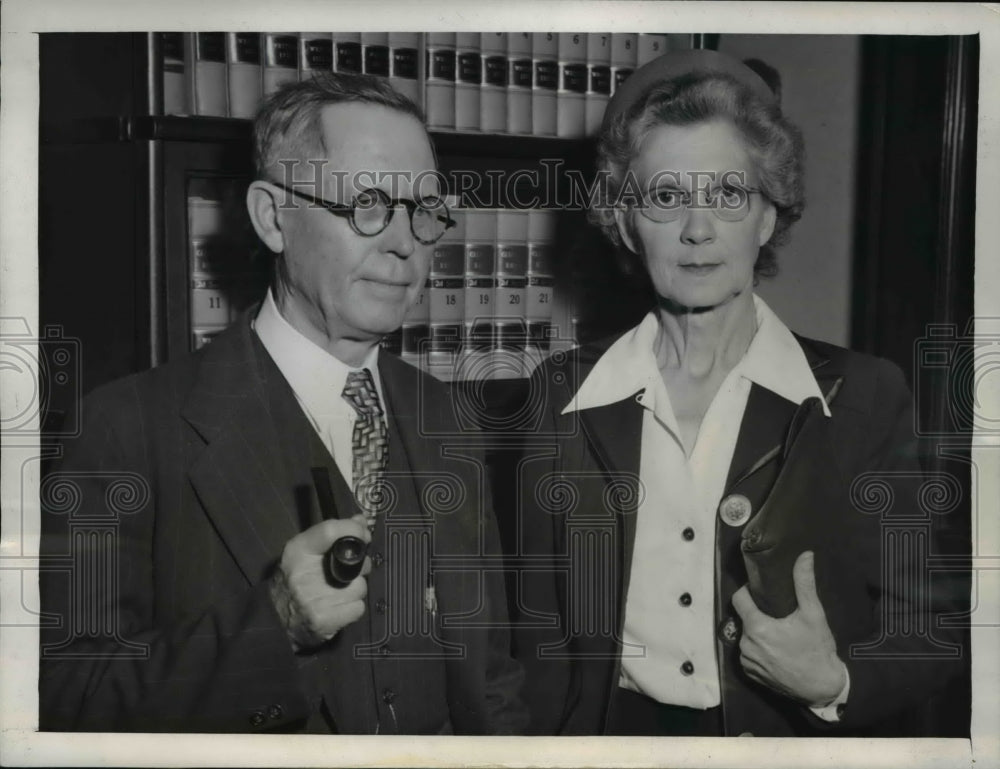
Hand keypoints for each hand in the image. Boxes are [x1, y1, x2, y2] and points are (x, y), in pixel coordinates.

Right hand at [269, 515, 371, 651]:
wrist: (273, 619)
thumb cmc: (293, 579)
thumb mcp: (304, 551)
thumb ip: (331, 534)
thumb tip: (361, 520)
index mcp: (297, 552)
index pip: (330, 530)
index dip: (353, 529)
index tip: (363, 534)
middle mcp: (303, 575)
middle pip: (355, 562)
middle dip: (359, 566)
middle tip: (347, 571)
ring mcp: (313, 600)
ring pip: (360, 587)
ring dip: (355, 590)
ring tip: (338, 592)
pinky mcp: (323, 621)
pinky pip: (358, 607)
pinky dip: (352, 608)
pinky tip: (338, 607)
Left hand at [732, 551, 846, 706]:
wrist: (822, 688)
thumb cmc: (817, 649)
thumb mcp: (813, 614)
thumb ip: (804, 583)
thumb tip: (805, 555)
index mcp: (756, 627)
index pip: (738, 598)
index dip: (748, 591)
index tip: (760, 590)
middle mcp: (746, 645)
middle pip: (744, 618)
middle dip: (756, 613)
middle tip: (775, 612)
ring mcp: (747, 661)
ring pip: (745, 636)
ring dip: (756, 632)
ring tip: (776, 631)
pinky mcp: (751, 674)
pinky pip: (748, 654)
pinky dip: (757, 649)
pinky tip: (774, 649)